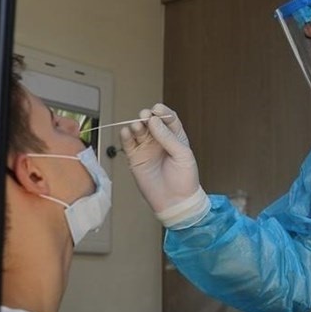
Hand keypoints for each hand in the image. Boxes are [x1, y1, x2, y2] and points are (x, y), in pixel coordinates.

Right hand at [120, 104, 208, 227]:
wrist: (175, 202)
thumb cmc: (185, 179)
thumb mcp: (182, 155)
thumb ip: (168, 138)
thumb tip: (154, 121)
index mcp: (175, 137)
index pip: (168, 119)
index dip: (162, 112)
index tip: (157, 109)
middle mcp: (160, 141)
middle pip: (151, 122)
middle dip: (147, 117)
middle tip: (144, 116)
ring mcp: (147, 149)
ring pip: (139, 131)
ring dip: (136, 125)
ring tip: (136, 126)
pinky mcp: (136, 158)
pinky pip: (129, 144)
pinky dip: (125, 136)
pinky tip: (126, 132)